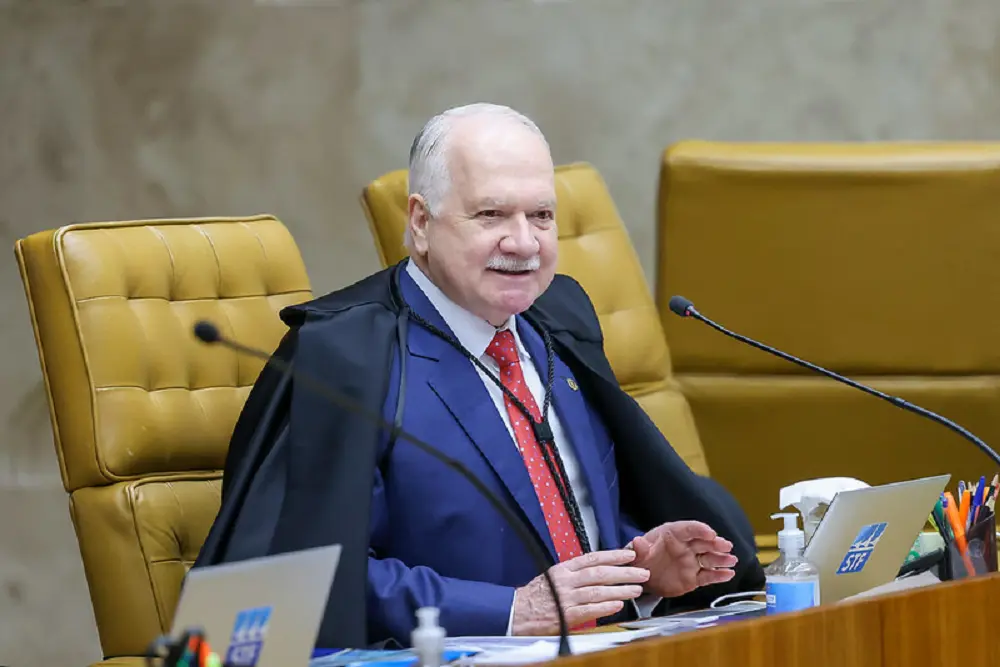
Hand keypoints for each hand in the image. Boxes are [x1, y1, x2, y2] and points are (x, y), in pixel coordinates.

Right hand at [511, 549, 649, 634]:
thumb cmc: (535, 596)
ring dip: (620, 589)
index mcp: (564, 568)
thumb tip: (599, 571)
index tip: (630, 554)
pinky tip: (618, 605)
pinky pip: (589, 609)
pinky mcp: (565, 615)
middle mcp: (566, 580)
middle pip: (600, 573)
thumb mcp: (554, 577)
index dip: (613, 555)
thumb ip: (575, 574)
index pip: (592, 558)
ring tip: (636, 589)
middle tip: (642, 572)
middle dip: (624, 572)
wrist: (516, 612)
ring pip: (598, 590)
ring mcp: (566, 598)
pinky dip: (605, 607)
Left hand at [629, 521, 737, 597]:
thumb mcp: (637, 553)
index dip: (700, 530)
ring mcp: (691, 562)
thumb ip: (640, 548)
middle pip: (703, 543)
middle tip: (725, 545)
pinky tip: (728, 574)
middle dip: (716, 543)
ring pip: (709, 559)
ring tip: (731, 560)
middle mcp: (685, 547)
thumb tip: (637, 542)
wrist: (643, 577)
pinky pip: (708, 576)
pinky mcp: (694, 578)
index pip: (688, 529)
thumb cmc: (642, 558)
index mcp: (672, 535)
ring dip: (721, 559)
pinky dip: (719, 575)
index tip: (710, 533)